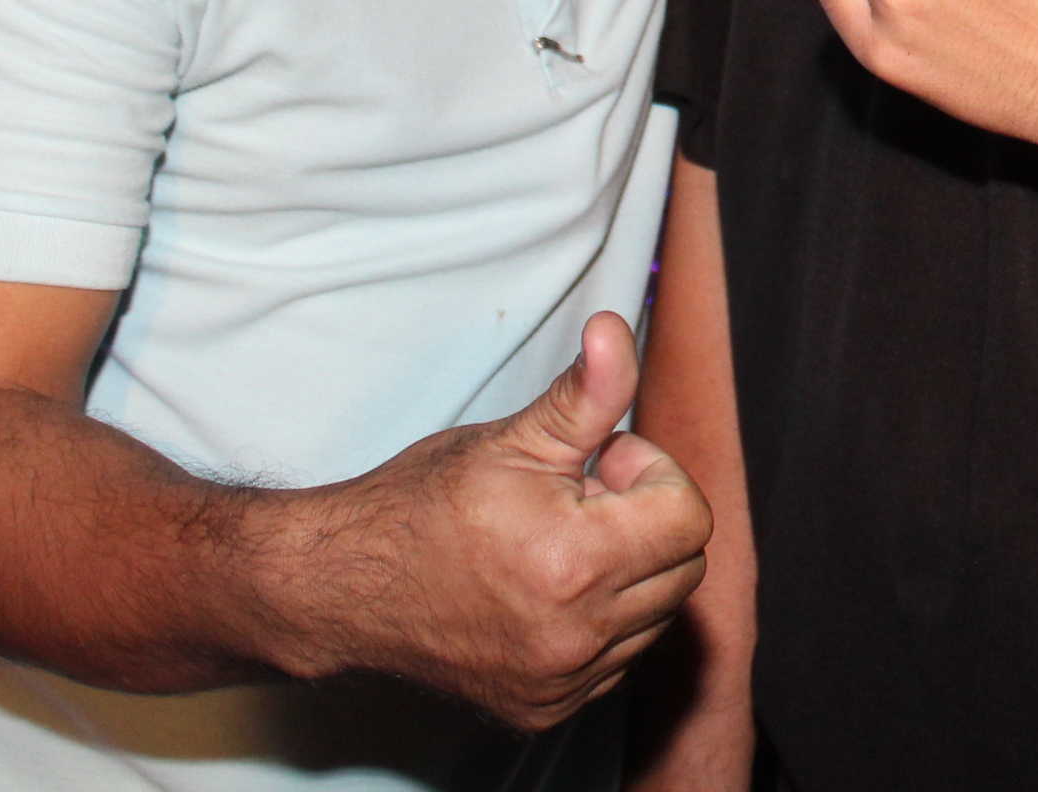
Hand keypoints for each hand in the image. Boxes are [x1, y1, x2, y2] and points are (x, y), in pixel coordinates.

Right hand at [285, 312, 711, 729]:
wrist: (347, 588)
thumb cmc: (425, 502)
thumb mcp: (512, 437)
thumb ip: (586, 390)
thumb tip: (615, 328)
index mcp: (576, 562)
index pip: (690, 516)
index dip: (651, 474)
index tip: (601, 463)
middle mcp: (576, 634)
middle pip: (685, 566)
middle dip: (646, 520)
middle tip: (579, 499)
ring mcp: (562, 681)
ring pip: (657, 614)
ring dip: (630, 571)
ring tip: (560, 543)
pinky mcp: (546, 709)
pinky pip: (620, 659)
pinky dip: (603, 620)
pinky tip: (548, 589)